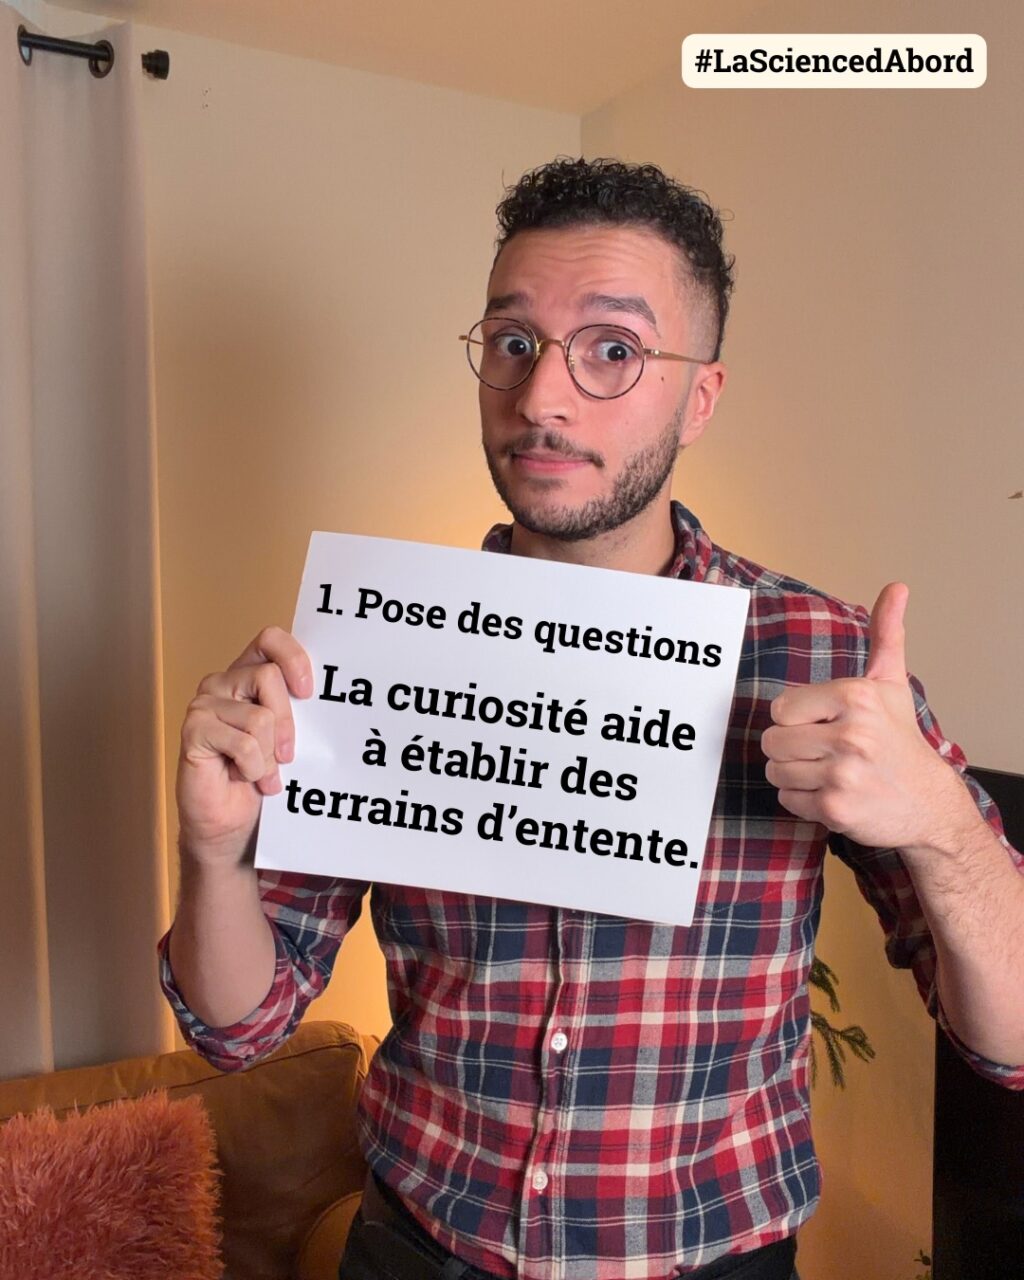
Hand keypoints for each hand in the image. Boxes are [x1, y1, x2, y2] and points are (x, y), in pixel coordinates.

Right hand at [176, 626, 312, 866]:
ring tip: (261, 773)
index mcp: (248, 675)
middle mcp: (223, 682)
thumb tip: (330, 695)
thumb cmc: (261, 779)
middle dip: (287, 723)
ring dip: (268, 755)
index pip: (270, 639)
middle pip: (268, 676)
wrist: (230, 826)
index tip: (309, 691)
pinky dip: (253, 768)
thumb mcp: (288, 737)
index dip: (294, 657)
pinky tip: (244, 777)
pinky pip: (243, 743)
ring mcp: (204, 704)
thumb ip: (297, 709)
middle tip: (287, 755)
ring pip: (259, 716)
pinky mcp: (194, 730)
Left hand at [761, 584, 971, 850]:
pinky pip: (787, 799)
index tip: (823, 725)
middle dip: (791, 749)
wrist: (928, 803)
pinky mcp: (836, 808)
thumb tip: (896, 587)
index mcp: (856, 697)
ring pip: (776, 771)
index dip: (795, 719)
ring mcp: (843, 773)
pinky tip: (833, 793)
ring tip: (829, 772)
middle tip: (824, 752)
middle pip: (772, 741)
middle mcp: (850, 734)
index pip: (780, 708)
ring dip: (795, 775)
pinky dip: (803, 801)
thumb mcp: (892, 684)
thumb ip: (885, 635)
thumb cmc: (900, 741)